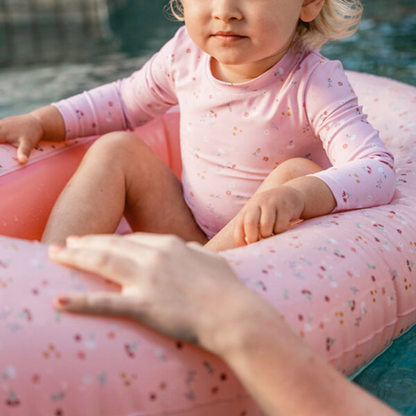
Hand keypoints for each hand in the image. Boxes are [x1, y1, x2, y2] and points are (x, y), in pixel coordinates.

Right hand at [0, 113, 43, 163]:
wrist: (38, 122)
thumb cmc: (33, 133)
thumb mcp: (29, 143)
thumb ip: (24, 152)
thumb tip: (23, 161)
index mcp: (1, 132)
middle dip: (0, 146)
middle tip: (1, 152)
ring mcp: (0, 124)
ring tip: (2, 143)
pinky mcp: (2, 123)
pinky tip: (3, 141)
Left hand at [49, 233, 252, 353]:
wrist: (233, 313)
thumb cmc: (226, 287)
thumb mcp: (210, 259)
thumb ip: (193, 251)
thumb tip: (186, 248)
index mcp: (169, 244)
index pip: (132, 239)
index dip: (110, 239)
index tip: (96, 241)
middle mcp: (154, 257)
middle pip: (111, 245)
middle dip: (84, 243)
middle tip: (64, 243)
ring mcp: (147, 279)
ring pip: (102, 263)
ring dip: (76, 258)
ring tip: (55, 255)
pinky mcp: (144, 305)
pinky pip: (106, 303)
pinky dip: (81, 303)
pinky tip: (60, 301)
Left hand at [233, 185, 304, 245]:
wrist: (289, 195)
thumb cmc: (270, 210)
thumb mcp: (257, 214)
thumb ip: (250, 227)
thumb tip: (246, 247)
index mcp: (248, 208)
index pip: (239, 224)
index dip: (239, 238)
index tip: (244, 248)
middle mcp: (258, 203)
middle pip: (250, 222)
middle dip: (253, 237)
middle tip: (258, 244)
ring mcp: (271, 204)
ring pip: (266, 225)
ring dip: (268, 235)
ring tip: (271, 235)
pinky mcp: (285, 207)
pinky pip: (280, 225)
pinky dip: (280, 231)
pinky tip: (280, 229)